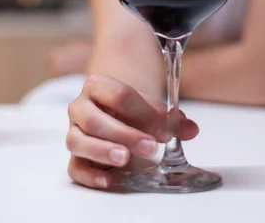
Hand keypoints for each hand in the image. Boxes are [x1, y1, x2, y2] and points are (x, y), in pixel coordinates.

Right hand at [66, 75, 198, 188]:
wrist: (110, 112)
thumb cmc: (129, 109)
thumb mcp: (148, 108)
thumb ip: (170, 118)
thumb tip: (191, 129)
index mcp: (97, 85)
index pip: (118, 95)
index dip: (143, 112)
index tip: (164, 130)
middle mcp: (79, 106)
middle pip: (93, 119)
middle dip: (123, 134)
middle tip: (150, 147)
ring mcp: (73, 131)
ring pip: (77, 141)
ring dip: (102, 151)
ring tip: (126, 158)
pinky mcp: (74, 157)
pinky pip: (74, 167)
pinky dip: (90, 175)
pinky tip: (109, 179)